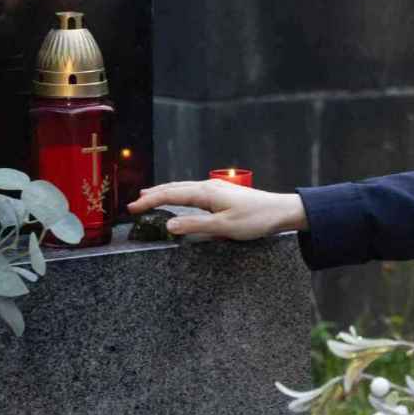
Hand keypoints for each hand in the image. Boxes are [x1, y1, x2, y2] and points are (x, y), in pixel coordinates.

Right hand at [127, 181, 307, 240]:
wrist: (280, 210)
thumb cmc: (256, 219)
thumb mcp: (224, 227)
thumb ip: (195, 226)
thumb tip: (169, 225)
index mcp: (206, 192)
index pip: (170, 195)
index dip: (150, 201)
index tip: (133, 208)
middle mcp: (208, 186)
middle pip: (174, 188)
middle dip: (153, 195)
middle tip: (134, 204)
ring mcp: (215, 189)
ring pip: (183, 188)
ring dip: (165, 193)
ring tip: (149, 197)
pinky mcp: (222, 194)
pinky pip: (193, 192)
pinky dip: (178, 195)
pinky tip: (179, 199)